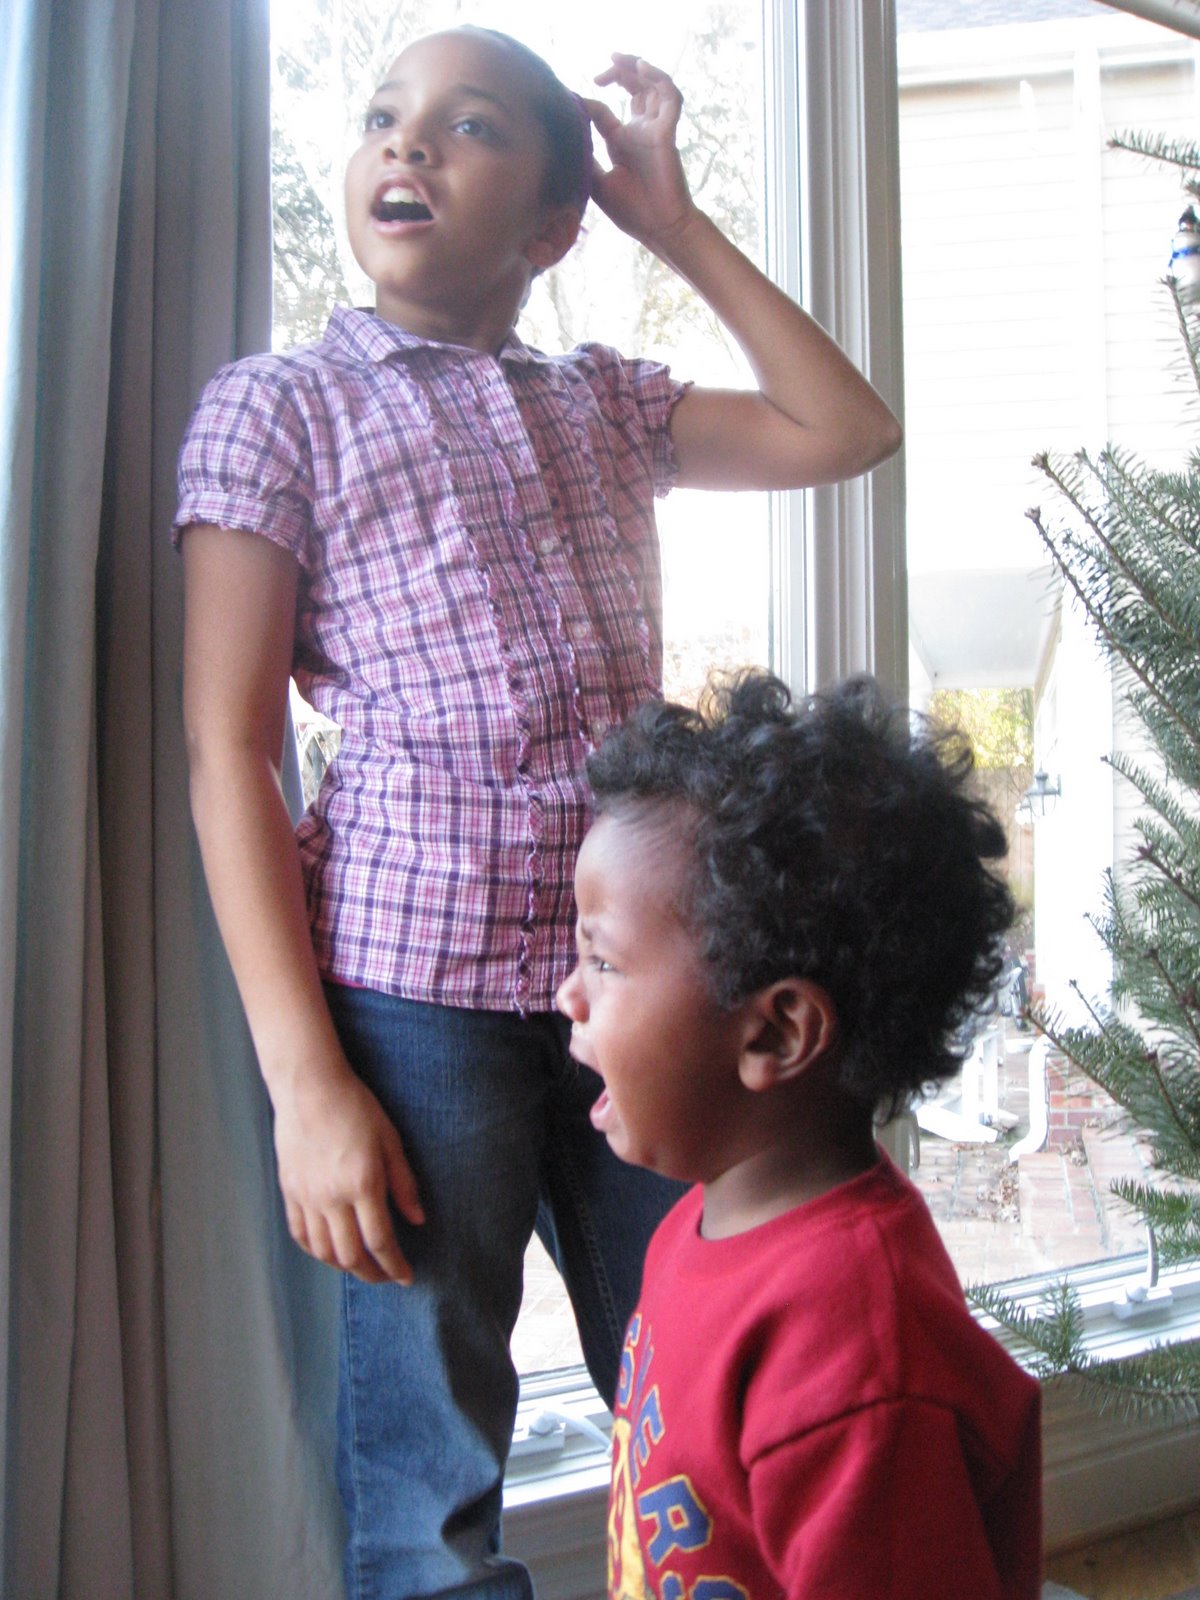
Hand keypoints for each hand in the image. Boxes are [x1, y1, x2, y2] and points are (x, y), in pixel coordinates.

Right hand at [273, 1063, 423, 1284]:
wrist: (310, 1088)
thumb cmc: (356, 1108)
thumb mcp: (390, 1141)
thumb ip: (404, 1184)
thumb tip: (418, 1220)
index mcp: (363, 1185)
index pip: (380, 1241)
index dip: (395, 1265)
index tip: (406, 1277)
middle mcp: (332, 1198)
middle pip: (351, 1255)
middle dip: (372, 1274)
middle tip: (386, 1277)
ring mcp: (307, 1197)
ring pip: (323, 1251)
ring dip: (344, 1267)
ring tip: (360, 1266)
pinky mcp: (289, 1191)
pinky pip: (300, 1234)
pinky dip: (315, 1251)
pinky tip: (329, 1252)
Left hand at [585, 55, 698, 250]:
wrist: (659, 230)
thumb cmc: (632, 211)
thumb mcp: (596, 182)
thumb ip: (585, 157)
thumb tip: (567, 136)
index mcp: (622, 142)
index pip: (604, 111)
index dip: (589, 102)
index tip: (572, 101)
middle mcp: (639, 132)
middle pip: (633, 89)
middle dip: (618, 73)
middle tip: (601, 71)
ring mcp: (654, 131)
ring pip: (653, 86)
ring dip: (638, 68)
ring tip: (621, 60)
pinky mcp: (667, 134)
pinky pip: (671, 99)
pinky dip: (659, 80)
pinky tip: (642, 69)